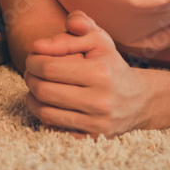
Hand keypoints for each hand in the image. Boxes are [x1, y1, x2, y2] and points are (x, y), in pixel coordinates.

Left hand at [23, 11, 147, 138]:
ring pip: (45, 112)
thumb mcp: (98, 40)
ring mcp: (96, 123)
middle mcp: (99, 101)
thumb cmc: (111, 64)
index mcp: (100, 73)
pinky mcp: (92, 138)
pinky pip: (54, 129)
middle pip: (44, 91)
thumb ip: (71, 31)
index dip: (33, 61)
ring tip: (37, 86)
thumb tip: (38, 45)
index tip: (34, 57)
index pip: (49, 68)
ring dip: (32, 97)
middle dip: (30, 78)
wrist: (139, 99)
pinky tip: (47, 103)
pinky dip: (44, 115)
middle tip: (32, 71)